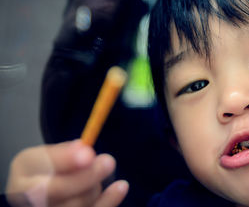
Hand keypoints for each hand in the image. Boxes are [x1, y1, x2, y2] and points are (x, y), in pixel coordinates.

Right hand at [6, 140, 127, 206]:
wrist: (45, 186)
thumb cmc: (49, 168)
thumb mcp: (49, 155)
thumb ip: (64, 153)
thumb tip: (84, 150)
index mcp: (22, 178)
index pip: (39, 169)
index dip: (65, 163)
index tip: (88, 153)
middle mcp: (30, 202)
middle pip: (58, 192)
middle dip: (85, 177)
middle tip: (109, 161)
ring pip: (77, 205)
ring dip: (94, 186)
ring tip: (100, 169)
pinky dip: (109, 200)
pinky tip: (121, 187)